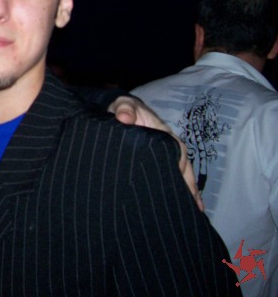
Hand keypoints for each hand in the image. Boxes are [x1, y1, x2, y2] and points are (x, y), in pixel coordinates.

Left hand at [108, 95, 203, 211]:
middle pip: (183, 166)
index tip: (182, 184)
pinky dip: (178, 188)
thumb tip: (124, 117)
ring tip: (194, 210)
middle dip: (190, 185)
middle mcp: (168, 144)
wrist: (120, 109)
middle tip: (195, 206)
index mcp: (163, 132)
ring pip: (181, 172)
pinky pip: (171, 174)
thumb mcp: (123, 105)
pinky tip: (182, 204)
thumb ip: (124, 109)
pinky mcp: (156, 160)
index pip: (177, 151)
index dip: (180, 167)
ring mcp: (164, 152)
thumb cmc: (123, 108)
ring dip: (188, 189)